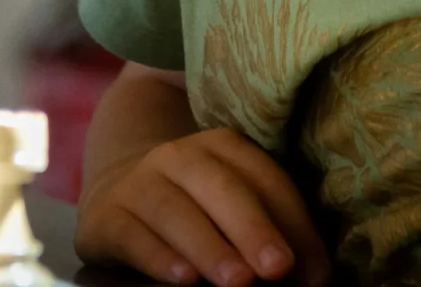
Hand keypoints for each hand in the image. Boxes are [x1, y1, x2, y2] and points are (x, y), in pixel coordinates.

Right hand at [77, 128, 328, 285]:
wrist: (119, 196)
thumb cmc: (198, 211)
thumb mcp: (234, 210)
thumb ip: (271, 234)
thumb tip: (311, 277)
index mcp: (222, 147)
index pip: (265, 179)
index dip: (294, 223)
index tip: (315, 271)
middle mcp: (178, 156)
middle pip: (220, 187)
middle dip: (252, 228)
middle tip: (278, 268)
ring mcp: (137, 183)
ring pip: (173, 210)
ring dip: (209, 247)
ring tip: (239, 281)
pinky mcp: (105, 216)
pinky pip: (132, 234)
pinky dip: (159, 256)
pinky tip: (184, 278)